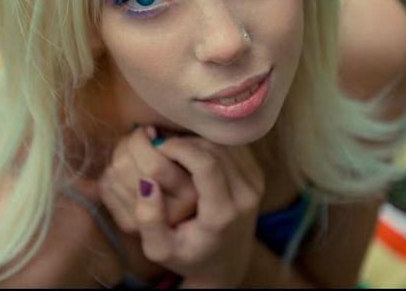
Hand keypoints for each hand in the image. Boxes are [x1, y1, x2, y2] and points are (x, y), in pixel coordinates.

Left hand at [98, 126, 198, 234]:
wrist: (190, 225)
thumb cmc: (193, 172)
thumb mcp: (197, 155)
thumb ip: (179, 145)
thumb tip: (148, 132)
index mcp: (189, 193)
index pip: (154, 166)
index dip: (142, 141)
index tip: (151, 133)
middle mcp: (166, 213)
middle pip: (126, 168)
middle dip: (128, 143)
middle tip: (140, 137)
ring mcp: (145, 223)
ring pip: (113, 175)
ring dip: (118, 155)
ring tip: (135, 152)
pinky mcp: (128, 226)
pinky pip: (105, 187)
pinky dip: (110, 172)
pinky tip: (126, 171)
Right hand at [130, 135, 263, 284]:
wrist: (226, 263)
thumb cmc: (188, 255)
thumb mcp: (159, 249)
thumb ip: (148, 220)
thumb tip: (147, 182)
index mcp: (222, 216)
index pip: (206, 164)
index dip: (180, 148)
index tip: (158, 146)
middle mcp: (245, 198)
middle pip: (215, 150)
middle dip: (186, 142)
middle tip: (164, 147)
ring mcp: (255, 185)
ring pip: (224, 144)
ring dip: (197, 140)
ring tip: (177, 152)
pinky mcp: (258, 176)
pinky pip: (233, 146)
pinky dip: (210, 142)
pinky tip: (194, 154)